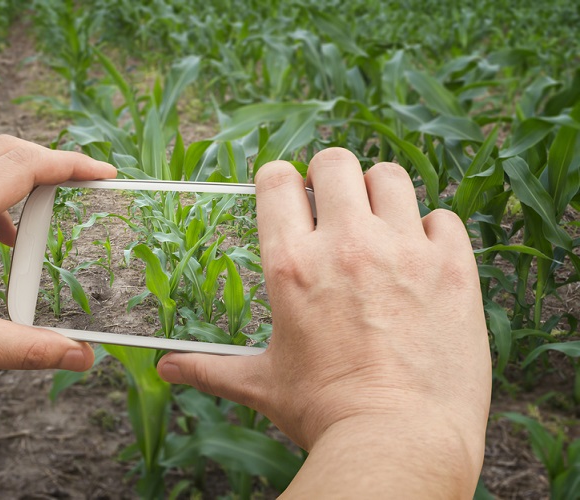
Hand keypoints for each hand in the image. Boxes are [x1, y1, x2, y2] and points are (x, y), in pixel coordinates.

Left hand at [0, 135, 115, 373]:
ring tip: (52, 205)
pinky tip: (3, 236)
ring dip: (24, 171)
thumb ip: (25, 349)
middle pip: (8, 149)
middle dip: (55, 161)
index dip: (71, 166)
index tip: (105, 174)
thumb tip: (79, 356)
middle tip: (88, 183)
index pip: (24, 167)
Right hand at [157, 148, 490, 495]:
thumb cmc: (325, 413)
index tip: (288, 194)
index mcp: (291, 265)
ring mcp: (404, 250)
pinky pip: (443, 218)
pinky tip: (421, 260)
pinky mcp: (453, 267)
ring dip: (380, 194)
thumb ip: (211, 368)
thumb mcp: (263, 384)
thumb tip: (166, 369)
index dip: (279, 180)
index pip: (277, 180)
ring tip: (378, 226)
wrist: (398, 442)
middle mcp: (345, 244)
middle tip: (333, 205)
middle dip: (329, 176)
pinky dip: (431, 231)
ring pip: (391, 178)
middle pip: (336, 162)